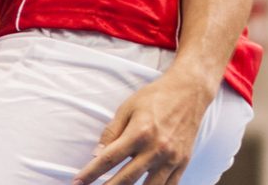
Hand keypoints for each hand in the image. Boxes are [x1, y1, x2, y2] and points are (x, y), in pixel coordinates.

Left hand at [72, 71, 213, 184]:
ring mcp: (171, 157)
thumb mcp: (128, 107)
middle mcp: (156, 148)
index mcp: (140, 132)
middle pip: (126, 179)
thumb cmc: (156, 96)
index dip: (91, 173)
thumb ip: (111, 131)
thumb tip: (96, 154)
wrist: (189, 91)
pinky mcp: (183, 161)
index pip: (109, 159)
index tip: (78, 182)